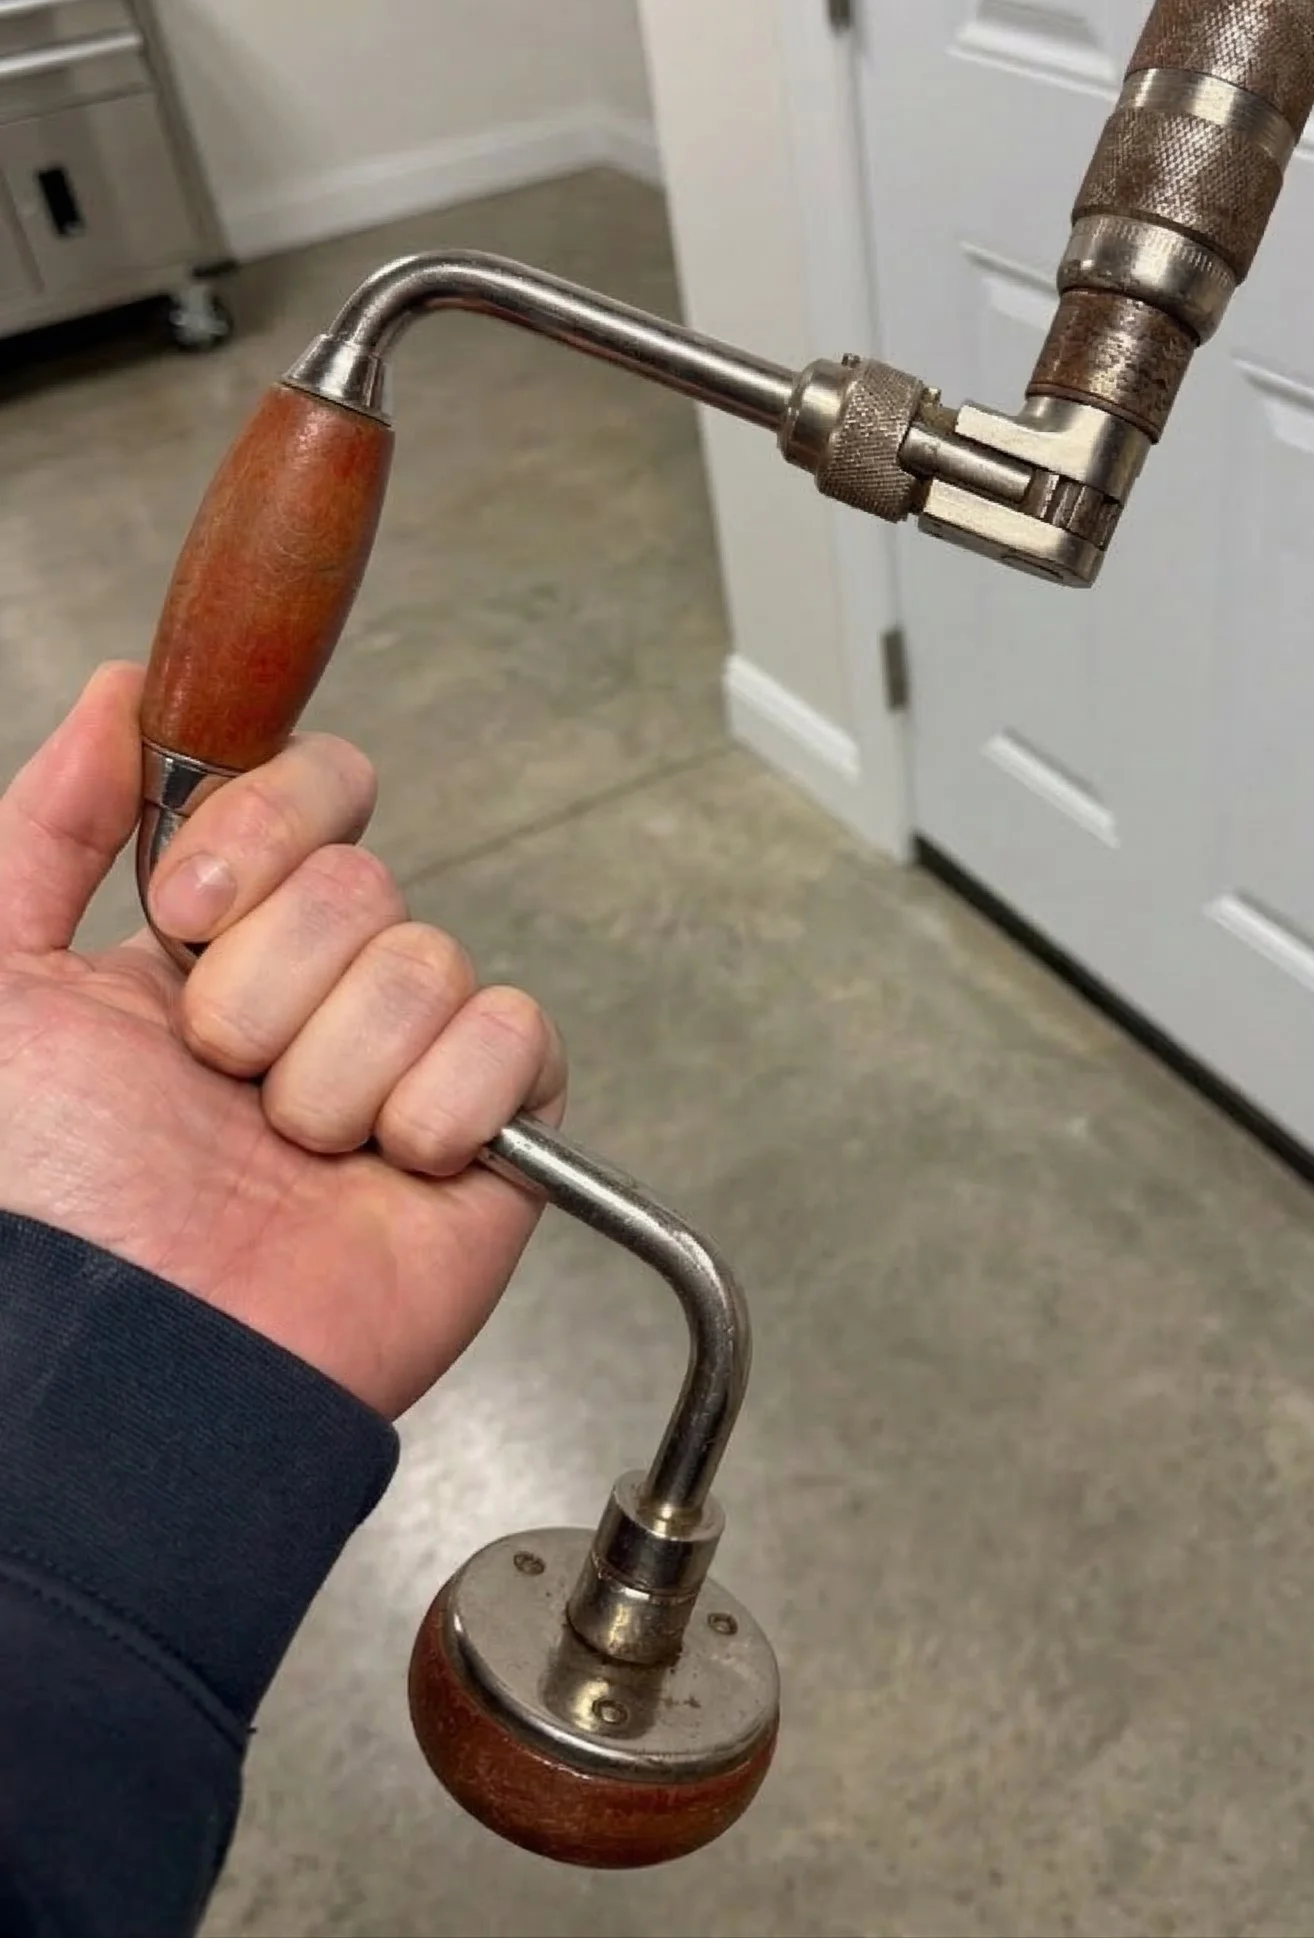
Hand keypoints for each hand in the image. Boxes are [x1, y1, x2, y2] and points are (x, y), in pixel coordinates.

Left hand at [0, 663, 563, 1417]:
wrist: (124, 1370)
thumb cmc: (42, 1209)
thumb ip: (47, 826)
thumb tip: (124, 691)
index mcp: (211, 948)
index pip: (309, 797)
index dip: (266, 826)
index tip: (191, 911)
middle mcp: (313, 995)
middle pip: (369, 877)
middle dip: (273, 982)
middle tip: (219, 1072)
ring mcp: (405, 1064)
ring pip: (432, 959)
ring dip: (335, 1067)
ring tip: (285, 1153)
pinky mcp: (488, 1136)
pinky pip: (517, 1038)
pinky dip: (443, 1102)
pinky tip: (380, 1169)